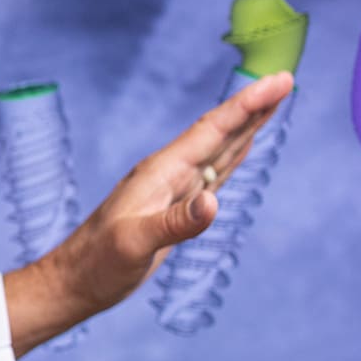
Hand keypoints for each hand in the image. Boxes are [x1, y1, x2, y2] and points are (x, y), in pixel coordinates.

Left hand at [3, 70, 294, 354]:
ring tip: (272, 102)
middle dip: (253, 107)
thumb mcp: (134, 243)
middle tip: (285, 80)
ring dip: (246, 126)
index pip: (212, 131)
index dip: (246, 105)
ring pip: (218, 149)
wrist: (75, 280)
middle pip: (219, 132)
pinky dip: (232, 155)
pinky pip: (212, 173)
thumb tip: (213, 202)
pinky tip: (241, 146)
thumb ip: (174, 223)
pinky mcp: (176, 208)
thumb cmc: (98, 263)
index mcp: (161, 172)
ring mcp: (173, 190)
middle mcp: (169, 174)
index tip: (279, 81)